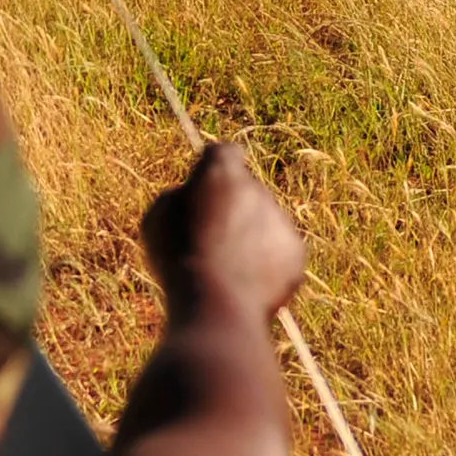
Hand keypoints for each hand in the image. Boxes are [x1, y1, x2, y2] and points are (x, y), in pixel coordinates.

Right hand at [138, 143, 306, 324]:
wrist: (217, 303)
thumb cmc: (180, 259)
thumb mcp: (159, 219)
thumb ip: (179, 195)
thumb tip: (191, 195)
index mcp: (221, 172)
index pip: (224, 152)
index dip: (214, 167)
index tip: (206, 185)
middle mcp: (257, 188)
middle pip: (246, 191)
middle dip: (233, 208)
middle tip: (211, 239)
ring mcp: (280, 219)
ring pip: (265, 221)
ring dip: (250, 236)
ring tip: (227, 268)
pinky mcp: (296, 250)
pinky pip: (280, 250)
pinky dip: (267, 263)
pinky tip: (246, 281)